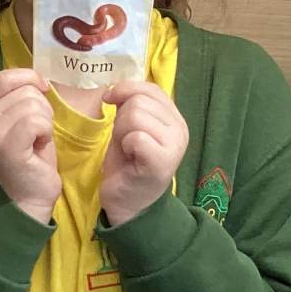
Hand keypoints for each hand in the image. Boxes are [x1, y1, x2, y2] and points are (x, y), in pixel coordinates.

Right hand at [0, 68, 60, 223]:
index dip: (29, 78)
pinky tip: (39, 147)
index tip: (43, 91)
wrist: (28, 197)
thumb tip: (40, 80)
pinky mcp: (7, 146)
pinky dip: (45, 132)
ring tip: (37, 142)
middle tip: (37, 134)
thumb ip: (25, 97)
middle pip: (27, 91)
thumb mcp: (25, 119)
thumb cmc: (31, 157)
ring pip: (34, 106)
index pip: (5, 76)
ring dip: (45, 124)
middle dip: (43, 110)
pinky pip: (36, 122)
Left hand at [100, 81, 187, 226]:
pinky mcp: (163, 161)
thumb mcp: (129, 127)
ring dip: (121, 133)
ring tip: (128, 150)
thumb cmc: (129, 165)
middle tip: (125, 141)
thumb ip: (131, 104)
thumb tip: (114, 88)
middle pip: (139, 102)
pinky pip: (136, 137)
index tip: (110, 101)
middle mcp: (180, 129)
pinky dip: (125, 146)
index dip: (126, 90)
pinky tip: (130, 159)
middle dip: (121, 119)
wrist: (130, 203)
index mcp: (174, 118)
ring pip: (135, 116)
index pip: (151, 88)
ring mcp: (175, 145)